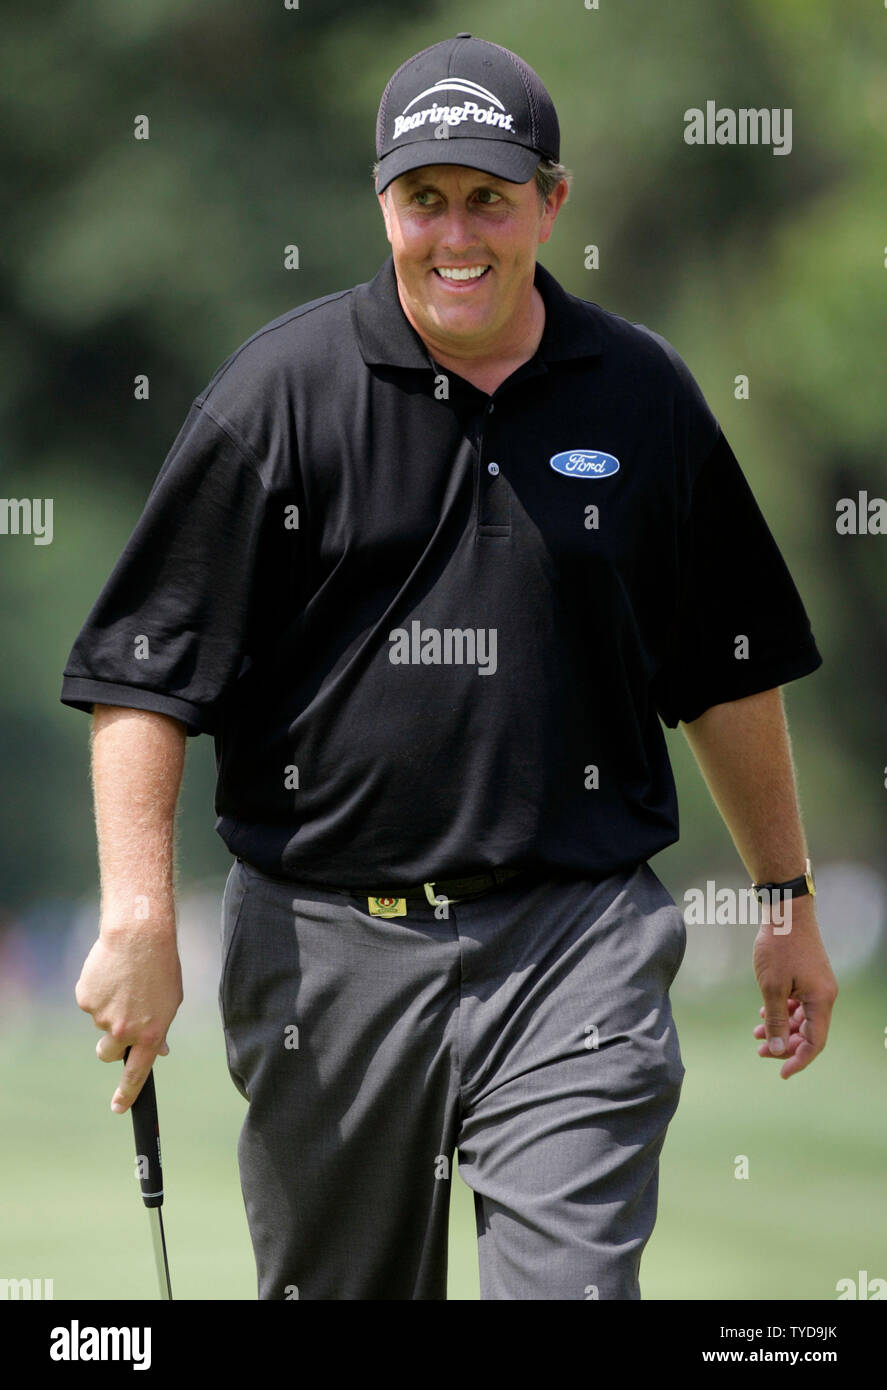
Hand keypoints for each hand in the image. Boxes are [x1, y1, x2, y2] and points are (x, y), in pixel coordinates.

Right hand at [75, 918, 182, 1112]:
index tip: (118, 1107)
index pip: (136, 1074)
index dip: (126, 1094)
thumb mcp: (170, 1001)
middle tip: (120, 1020)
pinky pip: (91, 1003)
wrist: (138, 936)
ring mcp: (101, 1017)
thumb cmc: (161, 967)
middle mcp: (124, 1031)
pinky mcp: (85, 1000)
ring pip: (100, 1022)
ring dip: (109, 1007)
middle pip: (108, 1053)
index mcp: (149, 1034)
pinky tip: (111, 973)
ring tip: (124, 980)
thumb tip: (159, 1050)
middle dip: (111, 1045)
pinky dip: (98, 991)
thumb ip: (160, 1028)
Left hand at [752, 896, 836, 1078]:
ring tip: (756, 1035)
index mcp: (821, 1000)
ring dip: (781, 1028)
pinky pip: (798, 1003)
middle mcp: (823, 995)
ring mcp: (816, 984)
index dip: (798, 1060)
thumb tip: (779, 1049)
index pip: (815, 1042)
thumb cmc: (779, 946)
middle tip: (760, 1052)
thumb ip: (776, 1021)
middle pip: (809, 1032)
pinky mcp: (807, 975)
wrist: (785, 910)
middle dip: (785, 1045)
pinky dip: (782, 1011)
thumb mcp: (772, 988)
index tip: (781, 1074)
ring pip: (801, 1017)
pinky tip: (764, 1014)